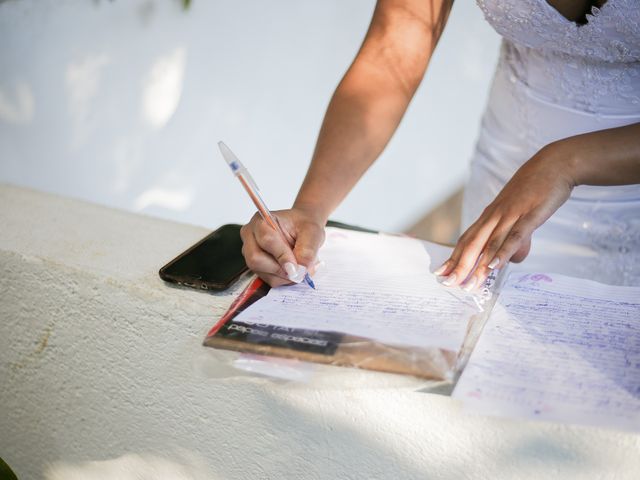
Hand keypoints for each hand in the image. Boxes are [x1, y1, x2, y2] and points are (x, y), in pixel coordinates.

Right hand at [240, 207, 325, 286]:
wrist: (303, 228)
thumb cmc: (304, 226)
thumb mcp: (312, 232)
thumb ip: (307, 250)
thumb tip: (299, 270)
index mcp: (261, 221)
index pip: (266, 240)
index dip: (282, 255)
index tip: (296, 266)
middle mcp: (250, 236)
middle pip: (256, 259)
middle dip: (280, 269)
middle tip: (299, 270)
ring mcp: (250, 253)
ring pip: (262, 272)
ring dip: (284, 275)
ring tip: (299, 267)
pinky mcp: (257, 266)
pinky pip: (268, 279)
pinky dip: (284, 279)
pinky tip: (293, 269)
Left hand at [435, 143, 575, 289]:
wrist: (554, 165)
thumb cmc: (536, 190)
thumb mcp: (520, 218)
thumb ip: (514, 240)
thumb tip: (510, 260)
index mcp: (490, 216)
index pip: (467, 240)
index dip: (454, 257)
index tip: (441, 274)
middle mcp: (495, 216)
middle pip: (472, 244)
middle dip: (459, 266)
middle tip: (447, 284)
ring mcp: (510, 215)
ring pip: (489, 244)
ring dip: (477, 265)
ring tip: (468, 284)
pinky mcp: (528, 215)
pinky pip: (513, 237)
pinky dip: (502, 252)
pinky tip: (494, 266)